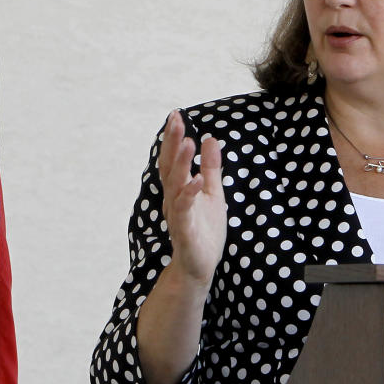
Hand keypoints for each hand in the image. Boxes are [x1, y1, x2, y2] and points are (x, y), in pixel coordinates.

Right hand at [158, 111, 227, 285]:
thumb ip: (212, 168)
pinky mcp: (185, 231)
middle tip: (175, 119)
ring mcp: (178, 215)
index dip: (173, 138)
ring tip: (187, 143)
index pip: (173, 160)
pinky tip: (197, 180)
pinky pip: (185, 210)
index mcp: (179, 190)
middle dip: (172, 143)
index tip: (175, 115)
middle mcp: (174, 199)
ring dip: (181, 164)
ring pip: (176, 185)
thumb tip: (210, 138)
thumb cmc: (204, 231)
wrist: (199, 268)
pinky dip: (190, 194)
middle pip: (170, 167)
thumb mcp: (213, 194)